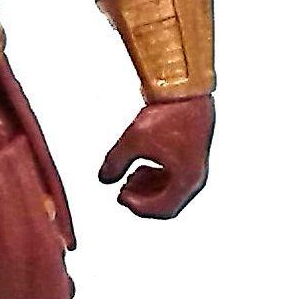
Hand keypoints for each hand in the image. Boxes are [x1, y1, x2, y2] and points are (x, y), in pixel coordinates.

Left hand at [98, 96, 214, 218]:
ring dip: (148, 189)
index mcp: (186, 179)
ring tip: (128, 178)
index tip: (120, 196)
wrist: (186, 89)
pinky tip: (139, 168)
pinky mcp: (190, 156)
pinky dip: (156, 178)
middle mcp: (195, 177)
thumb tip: (103, 179)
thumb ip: (115, 162)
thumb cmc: (166, 114)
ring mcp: (194, 167)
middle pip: (167, 204)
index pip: (162, 209)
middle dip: (142, 200)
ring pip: (169, 191)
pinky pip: (173, 178)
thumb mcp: (133, 140)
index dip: (139, 207)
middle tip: (122, 191)